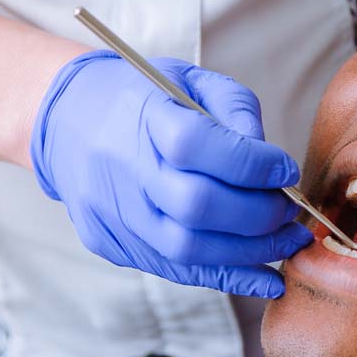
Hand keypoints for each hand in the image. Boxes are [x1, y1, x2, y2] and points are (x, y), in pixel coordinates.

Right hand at [29, 50, 312, 297]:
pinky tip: (266, 277)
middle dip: (259, 215)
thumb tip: (271, 163)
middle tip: (290, 211)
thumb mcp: (190, 80)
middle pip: (195, 206)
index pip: (196, 144)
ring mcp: (111, 212)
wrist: (66, 121)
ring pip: (188, 249)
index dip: (252, 163)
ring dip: (251, 252)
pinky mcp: (111, 243)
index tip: (285, 170)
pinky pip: (176, 270)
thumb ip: (236, 110)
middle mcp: (120, 167)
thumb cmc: (142, 98)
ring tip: (288, 241)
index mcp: (140, 114)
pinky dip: (228, 277)